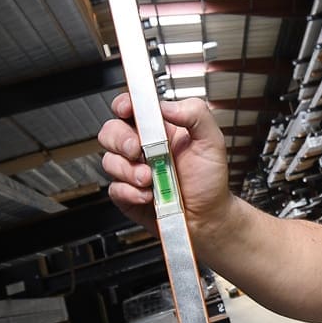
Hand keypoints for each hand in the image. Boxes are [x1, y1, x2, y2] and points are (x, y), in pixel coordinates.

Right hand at [97, 93, 234, 238]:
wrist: (208, 216)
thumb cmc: (209, 179)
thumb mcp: (212, 140)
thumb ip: (195, 114)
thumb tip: (168, 106)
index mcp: (160, 129)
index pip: (131, 108)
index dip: (124, 105)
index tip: (128, 110)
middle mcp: (142, 147)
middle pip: (111, 131)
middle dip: (121, 140)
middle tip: (138, 150)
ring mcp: (132, 170)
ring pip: (109, 160)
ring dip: (129, 170)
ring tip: (151, 179)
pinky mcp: (126, 193)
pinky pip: (115, 188)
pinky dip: (130, 192)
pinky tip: (149, 195)